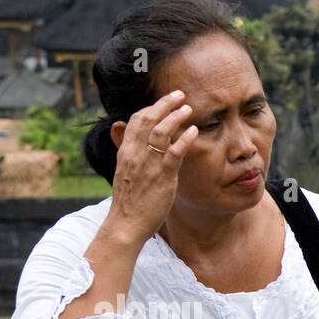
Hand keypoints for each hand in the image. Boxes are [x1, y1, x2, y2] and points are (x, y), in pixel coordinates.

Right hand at [101, 90, 198, 247]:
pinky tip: (194, 131)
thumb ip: (132, 157)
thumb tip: (133, 145)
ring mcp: (148, 164)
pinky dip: (185, 138)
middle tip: (179, 95)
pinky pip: (175, 152)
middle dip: (164, 104)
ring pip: (161, 131)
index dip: (151, 108)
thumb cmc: (129, 203)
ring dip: (176, 116)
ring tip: (189, 108)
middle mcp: (135, 154)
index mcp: (125, 152)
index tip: (163, 102)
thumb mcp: (125, 174)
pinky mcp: (162, 177)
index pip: (136, 121)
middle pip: (148, 119)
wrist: (126, 224)